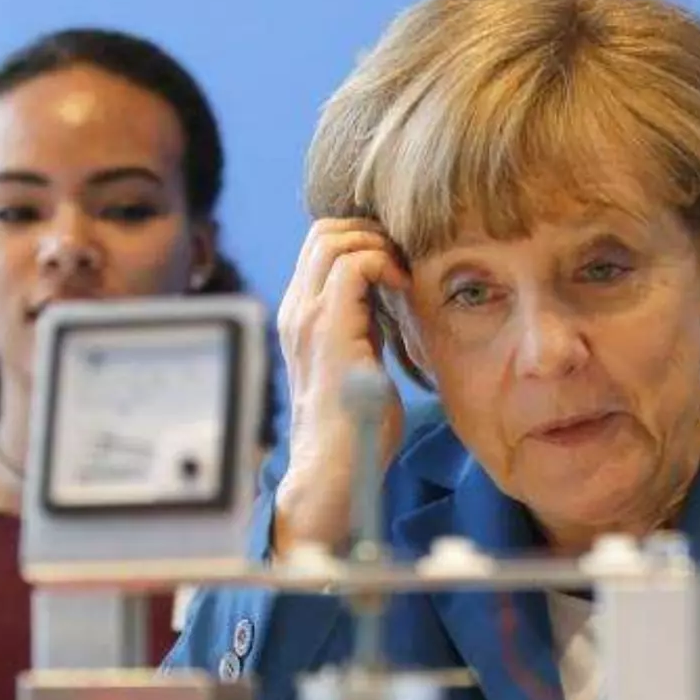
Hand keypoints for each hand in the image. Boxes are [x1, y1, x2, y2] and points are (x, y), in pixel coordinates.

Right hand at [273, 218, 411, 553]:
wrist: (333, 469)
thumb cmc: (354, 427)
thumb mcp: (361, 361)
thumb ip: (365, 327)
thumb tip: (388, 301)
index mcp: (301, 315)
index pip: (321, 245)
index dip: (362, 240)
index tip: (398, 263)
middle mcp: (296, 309)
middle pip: (324, 230)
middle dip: (371, 233)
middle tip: (404, 261)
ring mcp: (307, 316)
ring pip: (333, 237)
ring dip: (378, 245)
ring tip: (403, 275)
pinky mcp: (328, 327)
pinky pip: (353, 264)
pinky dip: (384, 263)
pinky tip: (403, 288)